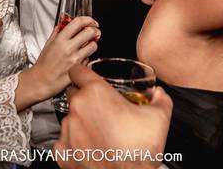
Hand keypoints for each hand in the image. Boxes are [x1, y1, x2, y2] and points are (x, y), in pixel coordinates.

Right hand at [28, 16, 99, 99]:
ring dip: (93, 44)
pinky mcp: (80, 69)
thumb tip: (64, 24)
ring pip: (93, 46)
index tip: (90, 21)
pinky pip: (89, 59)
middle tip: (94, 32)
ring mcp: (75, 59)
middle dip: (94, 30)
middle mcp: (69, 48)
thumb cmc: (43, 65)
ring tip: (88, 45)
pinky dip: (88, 56)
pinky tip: (81, 57)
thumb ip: (57, 32)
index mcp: (60, 40)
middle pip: (90, 32)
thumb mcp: (48, 44)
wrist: (41, 81)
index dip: (88, 19)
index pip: (78, 22)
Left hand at [55, 65, 171, 168]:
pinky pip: (66, 141)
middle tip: (103, 110)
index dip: (83, 73)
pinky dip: (76, 143)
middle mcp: (77, 108)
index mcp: (96, 93)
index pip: (77, 71)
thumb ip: (160, 98)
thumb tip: (159, 94)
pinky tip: (93, 148)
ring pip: (71, 118)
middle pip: (74, 94)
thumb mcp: (159, 117)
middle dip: (86, 99)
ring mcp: (67, 130)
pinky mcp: (62, 151)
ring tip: (101, 133)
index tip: (88, 78)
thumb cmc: (139, 150)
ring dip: (82, 122)